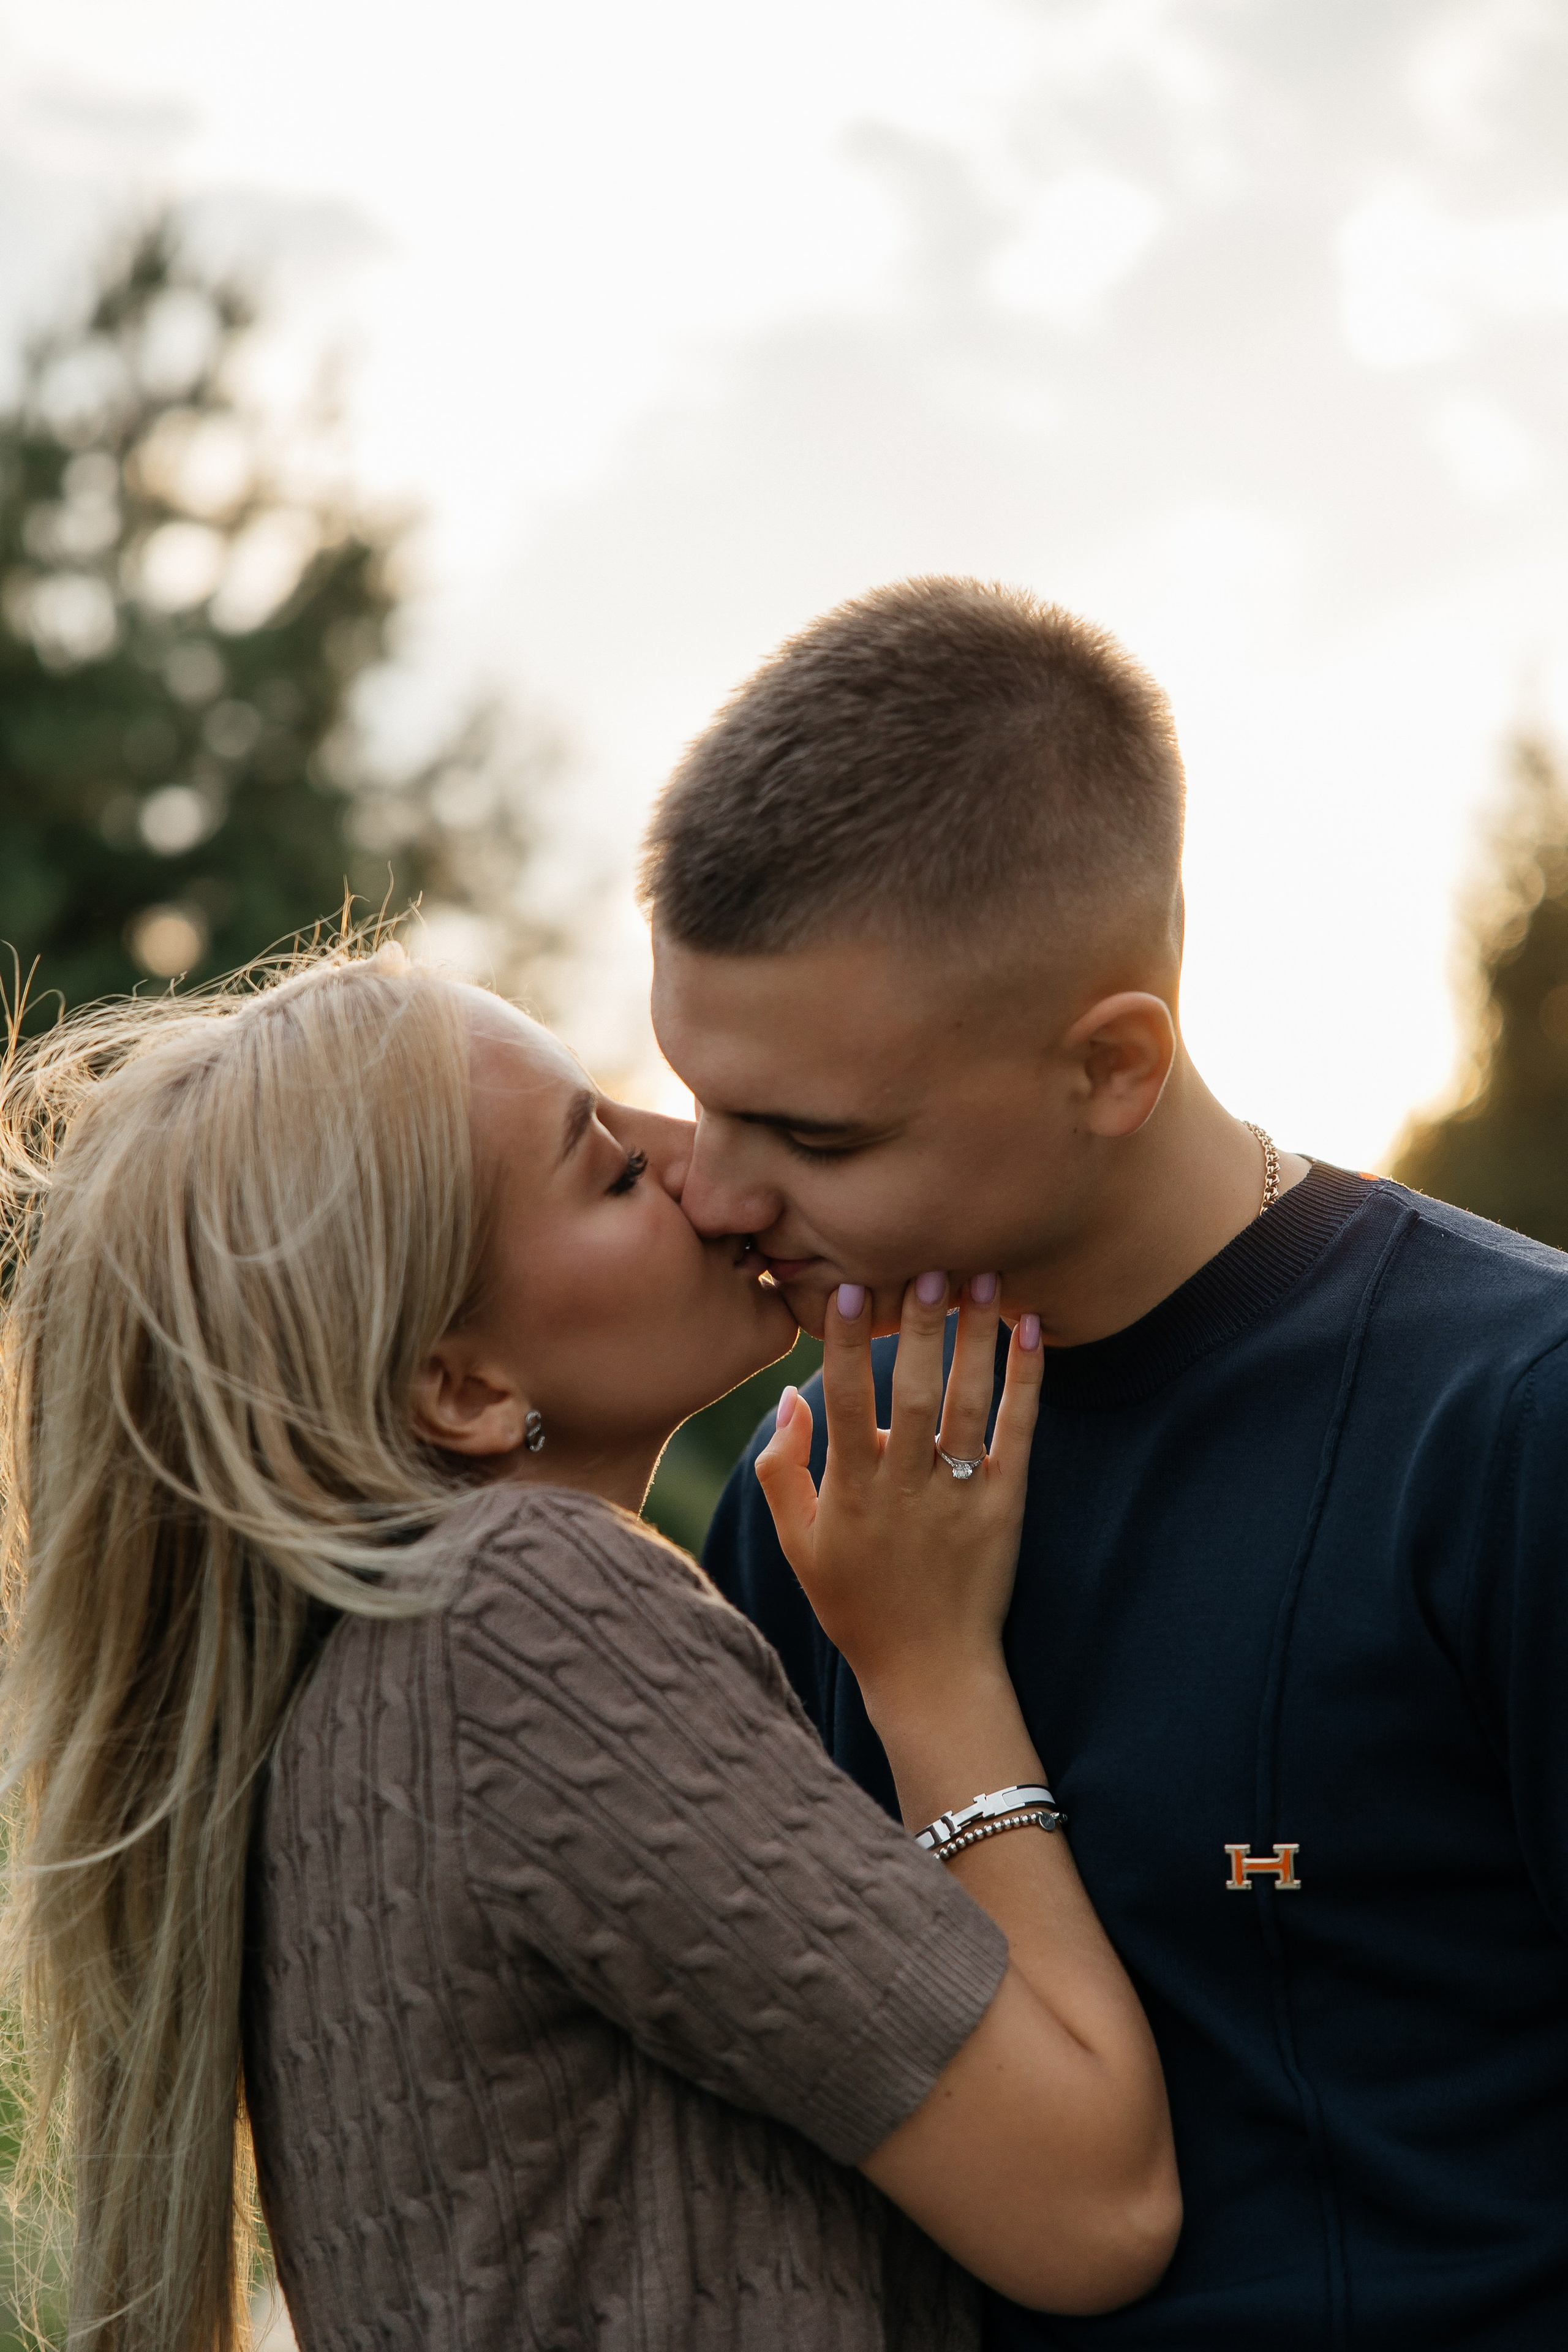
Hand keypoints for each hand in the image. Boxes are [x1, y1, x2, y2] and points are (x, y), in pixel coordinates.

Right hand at [754, 1272, 1043, 1712]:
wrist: (929, 1670)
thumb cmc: (855, 1603)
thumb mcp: (798, 1543)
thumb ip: (783, 1469)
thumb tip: (790, 1395)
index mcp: (851, 1491)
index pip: (847, 1403)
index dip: (849, 1346)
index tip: (850, 1289)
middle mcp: (907, 1489)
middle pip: (915, 1394)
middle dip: (922, 1328)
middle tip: (930, 1265)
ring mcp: (960, 1497)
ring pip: (970, 1405)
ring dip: (978, 1338)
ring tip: (985, 1276)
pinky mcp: (1005, 1507)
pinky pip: (1019, 1434)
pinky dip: (1027, 1381)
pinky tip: (1032, 1329)